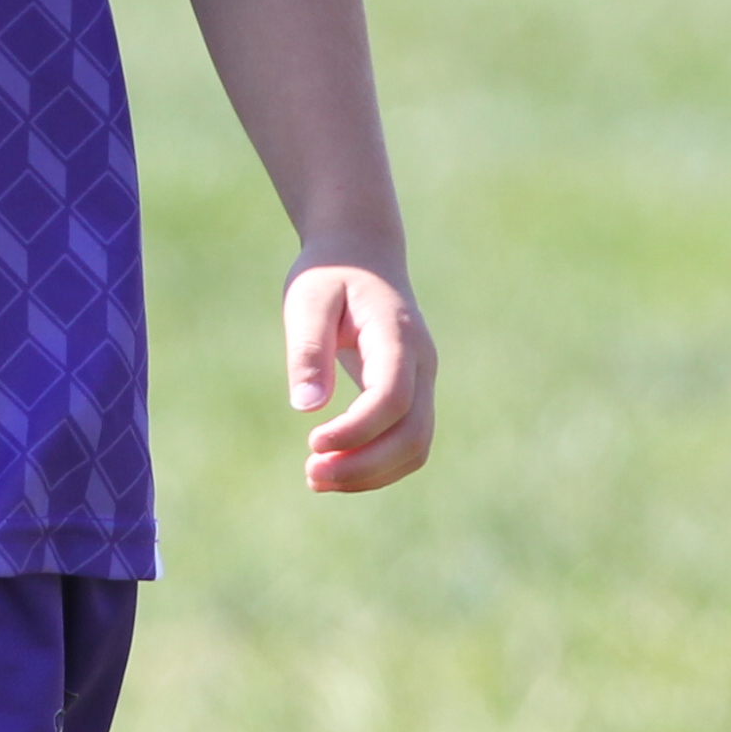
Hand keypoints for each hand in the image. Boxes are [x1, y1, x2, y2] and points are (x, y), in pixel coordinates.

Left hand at [284, 257, 434, 494]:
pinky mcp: (414, 394)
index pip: (392, 397)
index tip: (312, 442)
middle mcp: (421, 363)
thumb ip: (309, 348)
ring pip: (417, 445)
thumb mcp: (308, 299)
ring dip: (372, 472)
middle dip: (366, 465)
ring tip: (317, 477)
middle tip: (311, 475)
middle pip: (414, 433)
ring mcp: (423, 381)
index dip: (357, 430)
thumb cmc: (330, 273)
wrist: (362, 253)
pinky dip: (377, 464)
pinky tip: (336, 466)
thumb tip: (307, 406)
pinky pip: (408, 442)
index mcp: (398, 336)